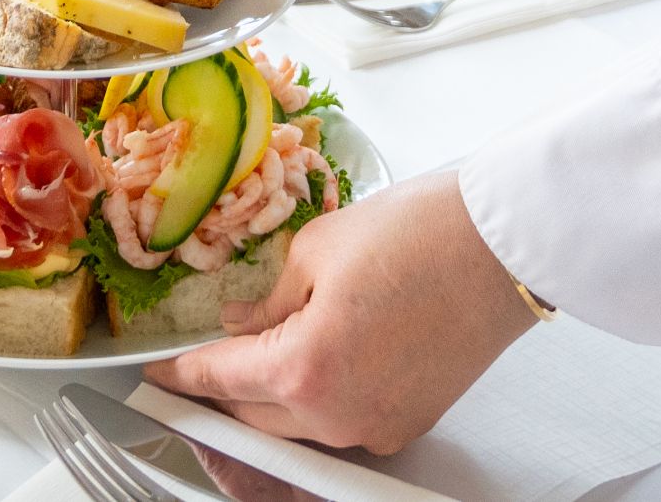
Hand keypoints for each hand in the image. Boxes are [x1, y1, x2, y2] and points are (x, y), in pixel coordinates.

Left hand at [143, 171, 536, 452]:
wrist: (502, 248)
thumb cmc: (421, 234)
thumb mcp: (317, 250)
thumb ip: (268, 299)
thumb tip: (242, 322)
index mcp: (303, 368)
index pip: (219, 379)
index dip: (179, 374)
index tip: (158, 373)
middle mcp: (336, 414)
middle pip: (254, 415)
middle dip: (227, 387)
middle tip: (211, 356)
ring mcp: (376, 427)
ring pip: (298, 426)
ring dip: (274, 396)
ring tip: (270, 347)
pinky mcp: (409, 423)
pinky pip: (344, 422)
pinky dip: (323, 397)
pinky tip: (325, 355)